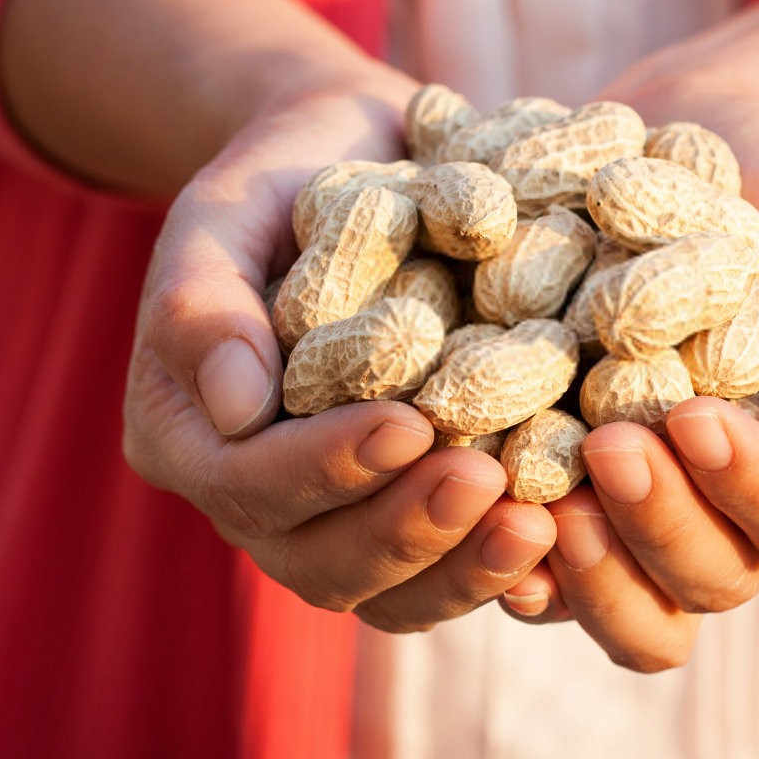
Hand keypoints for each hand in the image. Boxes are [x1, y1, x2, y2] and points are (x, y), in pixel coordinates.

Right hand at [123, 80, 555, 631]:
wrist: (359, 167)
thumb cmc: (282, 179)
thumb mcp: (226, 213)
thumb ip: (205, 302)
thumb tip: (233, 408)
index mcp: (192, 437)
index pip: (247, 483)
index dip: (325, 466)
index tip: (407, 423)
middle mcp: (260, 500)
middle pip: (320, 563)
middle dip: (405, 529)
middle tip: (486, 482)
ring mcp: (341, 519)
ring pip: (392, 591)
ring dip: (464, 567)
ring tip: (539, 526)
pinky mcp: (416, 510)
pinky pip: (452, 569)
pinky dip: (505, 565)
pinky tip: (566, 533)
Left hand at [501, 64, 758, 671]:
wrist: (688, 143)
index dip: (752, 488)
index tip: (694, 417)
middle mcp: (734, 513)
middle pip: (710, 580)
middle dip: (660, 526)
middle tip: (608, 445)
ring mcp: (646, 517)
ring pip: (628, 610)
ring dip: (586, 573)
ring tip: (539, 504)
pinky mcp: (564, 498)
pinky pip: (542, 571)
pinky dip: (509, 561)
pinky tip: (474, 516)